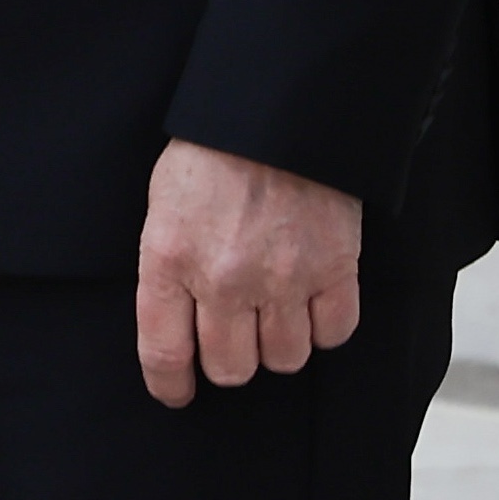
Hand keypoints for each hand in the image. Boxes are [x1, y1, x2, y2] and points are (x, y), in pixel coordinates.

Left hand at [135, 138, 361, 407]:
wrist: (278, 107)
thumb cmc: (214, 149)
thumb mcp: (164, 203)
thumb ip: (169, 265)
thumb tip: (177, 322)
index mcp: (170, 258)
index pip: (164, 353)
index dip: (170, 384)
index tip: (177, 392)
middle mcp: (224, 279)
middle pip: (231, 368)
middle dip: (231, 358)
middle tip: (235, 332)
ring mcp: (282, 277)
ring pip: (284, 359)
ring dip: (280, 342)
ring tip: (276, 307)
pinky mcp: (334, 268)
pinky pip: (334, 333)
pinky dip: (325, 325)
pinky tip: (313, 299)